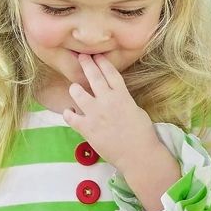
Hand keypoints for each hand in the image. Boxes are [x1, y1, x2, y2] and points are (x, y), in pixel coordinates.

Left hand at [62, 53, 161, 173]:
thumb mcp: (136, 110)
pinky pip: (70, 117)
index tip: (97, 55)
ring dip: (74, 89)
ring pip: (77, 92)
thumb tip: (114, 95)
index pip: (110, 72)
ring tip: (75, 89)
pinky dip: (68, 113)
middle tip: (81, 57)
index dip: (102, 62)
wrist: (138, 155)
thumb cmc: (142, 134)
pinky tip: (70, 112)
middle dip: (86, 64)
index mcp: (122, 95)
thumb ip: (123, 99)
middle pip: (93, 76)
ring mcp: (94, 114)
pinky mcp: (86, 128)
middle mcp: (106, 101)